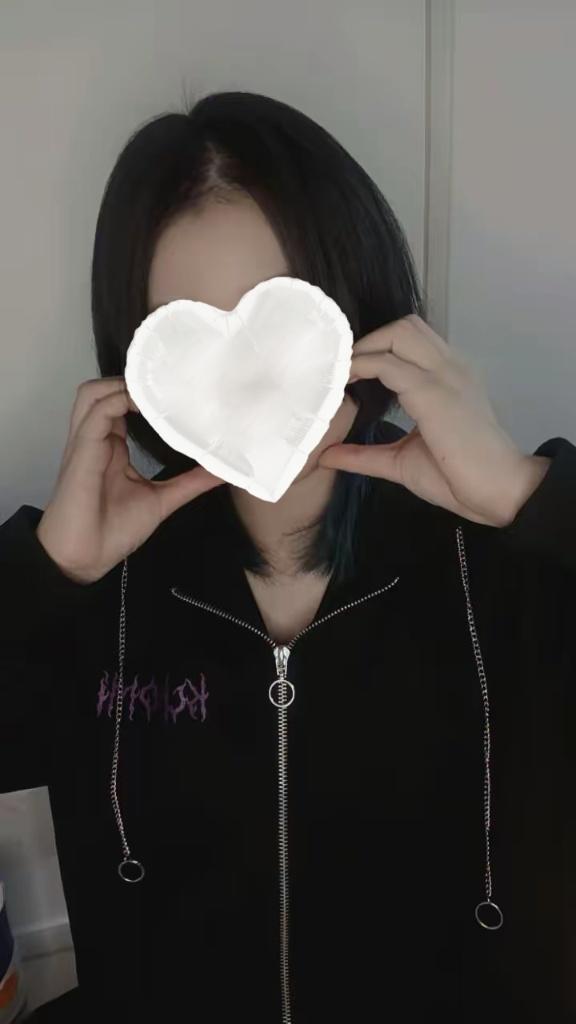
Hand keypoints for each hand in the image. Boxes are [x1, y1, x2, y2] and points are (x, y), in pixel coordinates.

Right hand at [37, 377, 224, 582]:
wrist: (85, 557)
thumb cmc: (114, 531)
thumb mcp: (162, 500)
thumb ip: (190, 482)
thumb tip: (223, 471)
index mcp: (112, 447)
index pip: (123, 406)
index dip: (145, 395)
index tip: (179, 390)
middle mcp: (98, 439)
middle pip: (103, 390)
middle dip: (130, 381)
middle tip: (166, 385)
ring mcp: (88, 442)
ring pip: (94, 393)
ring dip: (121, 385)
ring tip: (153, 392)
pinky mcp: (83, 448)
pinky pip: (97, 411)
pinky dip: (119, 400)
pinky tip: (143, 405)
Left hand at [319, 314, 550, 526]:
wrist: (499, 491)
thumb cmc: (457, 477)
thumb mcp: (400, 461)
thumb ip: (364, 454)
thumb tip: (327, 455)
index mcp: (448, 378)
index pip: (412, 341)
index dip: (378, 348)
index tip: (349, 372)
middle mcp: (449, 367)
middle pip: (405, 325)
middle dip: (370, 340)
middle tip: (345, 370)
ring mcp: (444, 375)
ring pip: (399, 332)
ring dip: (367, 347)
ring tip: (344, 374)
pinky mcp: (432, 392)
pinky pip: (388, 364)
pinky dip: (362, 366)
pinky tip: (346, 382)